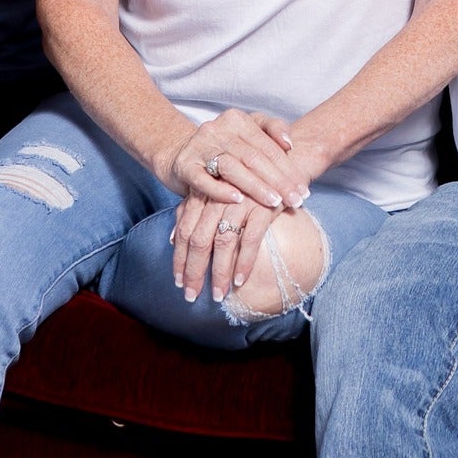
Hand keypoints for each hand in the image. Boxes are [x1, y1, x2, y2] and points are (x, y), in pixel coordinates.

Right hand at [154, 109, 304, 211]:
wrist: (177, 154)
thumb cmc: (222, 148)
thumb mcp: (246, 134)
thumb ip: (270, 132)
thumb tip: (290, 144)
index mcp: (238, 120)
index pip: (268, 146)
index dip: (288, 168)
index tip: (304, 190)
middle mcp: (219, 129)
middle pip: (254, 157)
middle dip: (278, 181)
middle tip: (295, 200)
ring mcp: (200, 147)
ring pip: (232, 167)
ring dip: (256, 186)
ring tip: (274, 202)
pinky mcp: (185, 165)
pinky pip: (204, 179)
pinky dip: (221, 190)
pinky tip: (238, 200)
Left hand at [168, 136, 326, 302]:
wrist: (284, 160)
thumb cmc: (246, 179)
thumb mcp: (216, 189)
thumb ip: (192, 209)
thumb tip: (173, 239)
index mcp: (203, 193)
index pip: (185, 230)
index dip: (179, 258)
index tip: (177, 281)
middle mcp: (218, 197)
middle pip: (199, 240)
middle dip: (194, 271)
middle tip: (191, 296)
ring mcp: (241, 201)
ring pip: (222, 243)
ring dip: (219, 273)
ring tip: (218, 295)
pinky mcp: (263, 206)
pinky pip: (250, 240)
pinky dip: (244, 262)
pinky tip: (239, 280)